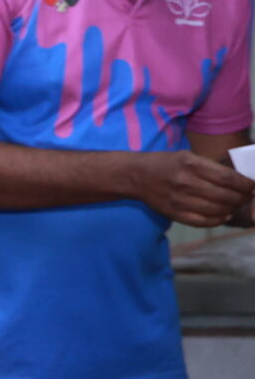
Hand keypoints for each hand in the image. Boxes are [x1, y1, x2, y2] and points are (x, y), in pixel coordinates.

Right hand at [132, 150, 254, 227]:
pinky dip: (218, 220)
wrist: (135, 176)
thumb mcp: (188, 157)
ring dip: (232, 208)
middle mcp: (186, 183)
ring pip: (217, 210)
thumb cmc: (166, 163)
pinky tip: (224, 214)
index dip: (245, 184)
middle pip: (225, 196)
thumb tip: (239, 182)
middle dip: (242, 198)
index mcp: (191, 165)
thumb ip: (211, 168)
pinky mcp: (174, 214)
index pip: (228, 178)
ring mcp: (179, 201)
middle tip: (248, 196)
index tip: (253, 186)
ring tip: (236, 204)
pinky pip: (203, 222)